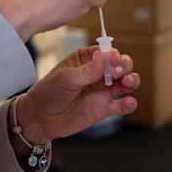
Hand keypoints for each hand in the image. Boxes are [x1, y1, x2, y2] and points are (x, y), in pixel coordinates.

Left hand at [10, 46, 139, 145]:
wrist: (40, 119)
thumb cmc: (48, 93)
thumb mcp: (65, 78)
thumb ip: (86, 71)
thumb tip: (102, 58)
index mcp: (86, 59)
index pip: (105, 52)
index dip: (113, 55)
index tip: (114, 60)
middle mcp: (97, 73)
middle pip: (120, 65)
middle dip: (124, 66)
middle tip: (120, 72)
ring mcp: (102, 91)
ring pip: (125, 83)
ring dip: (131, 81)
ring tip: (128, 83)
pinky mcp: (104, 108)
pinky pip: (122, 105)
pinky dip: (129, 104)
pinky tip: (128, 103)